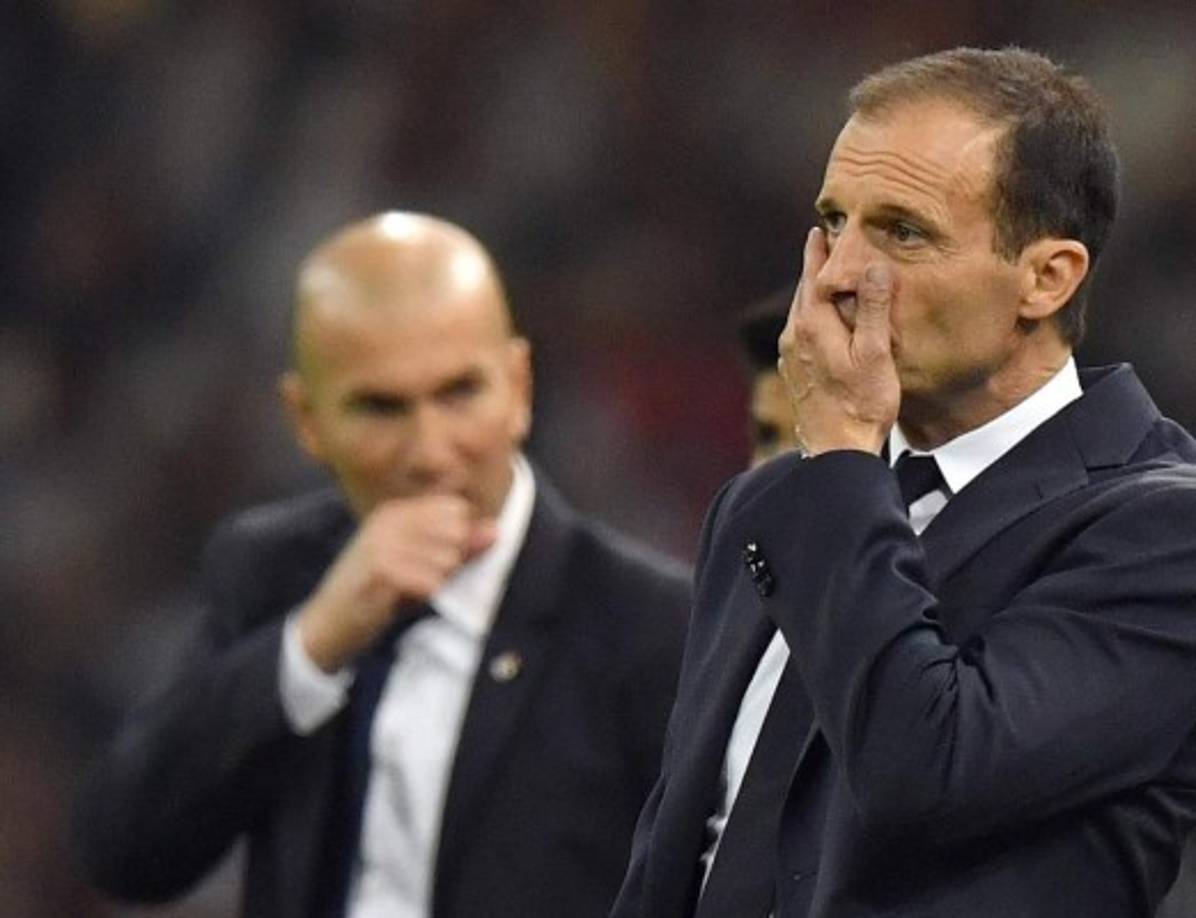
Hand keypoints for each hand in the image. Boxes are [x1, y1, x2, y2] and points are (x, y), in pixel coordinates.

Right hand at [297, 494, 496, 671]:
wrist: (326, 625)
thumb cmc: (378, 595)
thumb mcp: (420, 565)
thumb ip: (459, 547)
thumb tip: (496, 530)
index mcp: (397, 511)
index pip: (456, 510)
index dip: (457, 541)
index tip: (429, 561)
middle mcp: (389, 519)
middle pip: (456, 532)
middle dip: (448, 563)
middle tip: (417, 579)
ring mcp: (383, 542)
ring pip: (446, 559)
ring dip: (434, 583)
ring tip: (406, 590)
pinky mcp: (380, 570)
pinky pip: (431, 581)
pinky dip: (423, 596)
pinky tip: (399, 600)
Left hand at [777, 227, 899, 455]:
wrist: (836, 450)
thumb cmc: (862, 403)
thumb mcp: (875, 353)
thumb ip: (872, 309)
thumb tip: (872, 267)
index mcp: (813, 326)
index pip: (813, 277)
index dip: (818, 253)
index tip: (819, 230)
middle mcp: (795, 338)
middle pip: (804, 293)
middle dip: (813, 268)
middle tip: (819, 243)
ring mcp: (791, 357)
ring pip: (800, 314)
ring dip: (811, 293)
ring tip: (822, 278)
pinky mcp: (795, 374)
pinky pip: (801, 334)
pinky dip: (811, 317)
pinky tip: (821, 323)